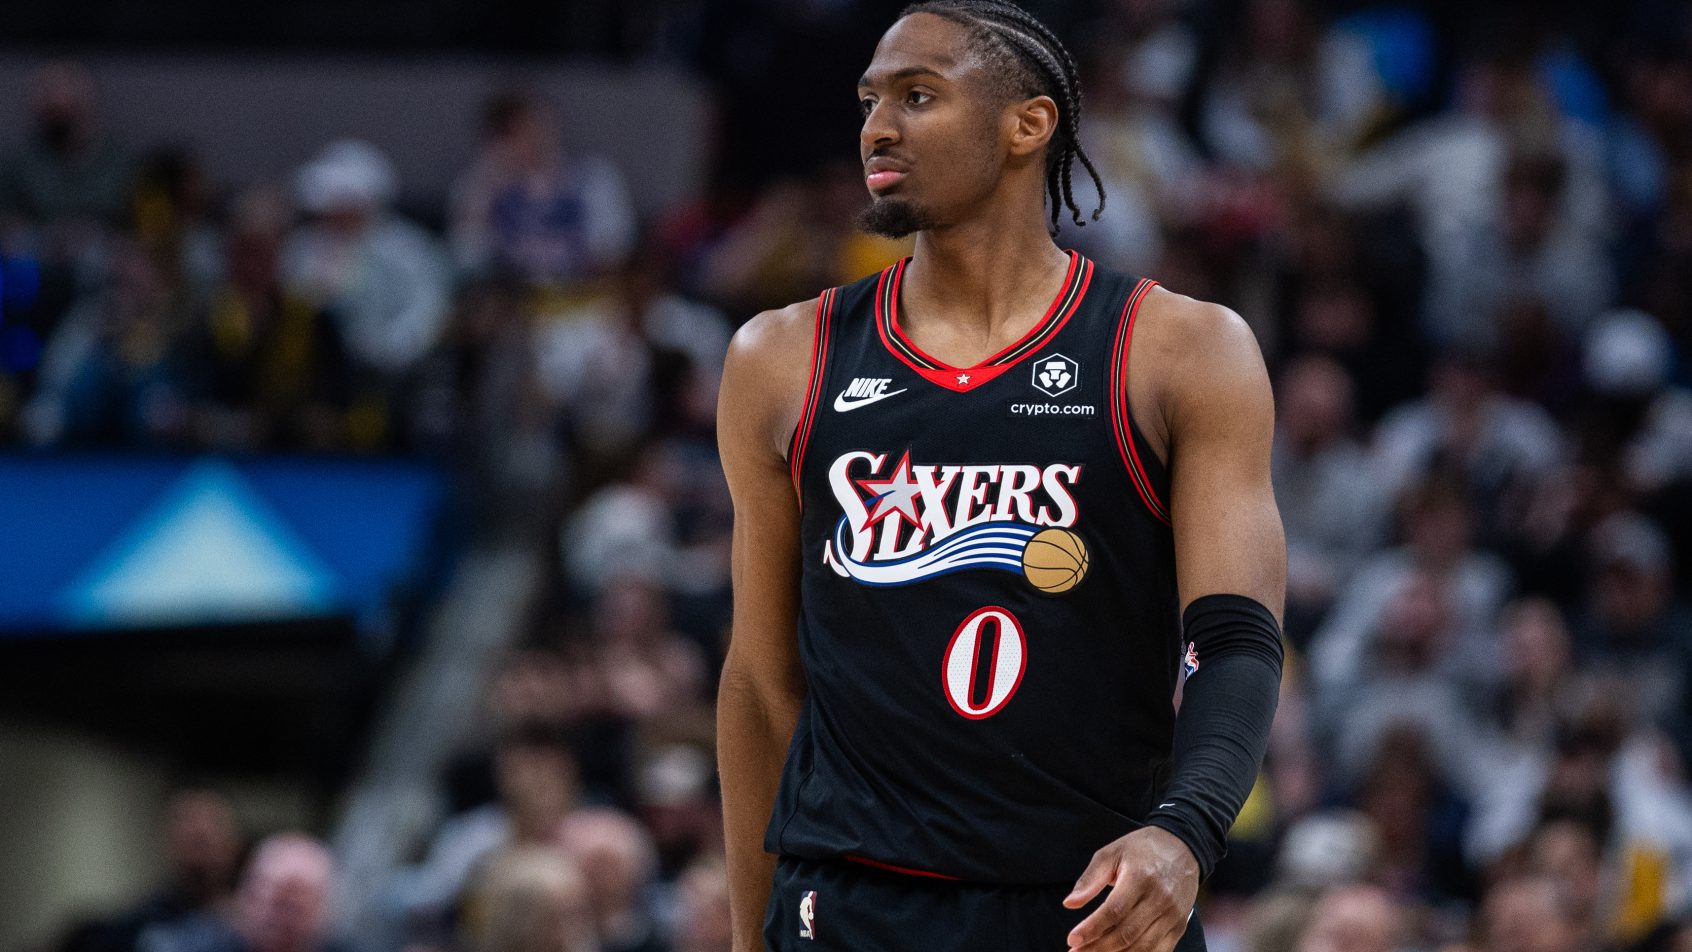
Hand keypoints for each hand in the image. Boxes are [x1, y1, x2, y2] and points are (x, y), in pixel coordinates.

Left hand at [1063, 826, 1198, 951]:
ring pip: (1142, 947)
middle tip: (1076, 951)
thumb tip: (1069, 903)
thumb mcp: (1112, 853)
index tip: (1072, 939)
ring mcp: (1172, 914)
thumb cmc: (1142, 849)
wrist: (1182, 847)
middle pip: (1126, 933)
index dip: (1092, 928)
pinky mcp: (1179, 925)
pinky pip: (1159, 951)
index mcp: (1140, 877)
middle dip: (1098, 947)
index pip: (1114, 911)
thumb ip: (1090, 879)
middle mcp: (1159, 898)